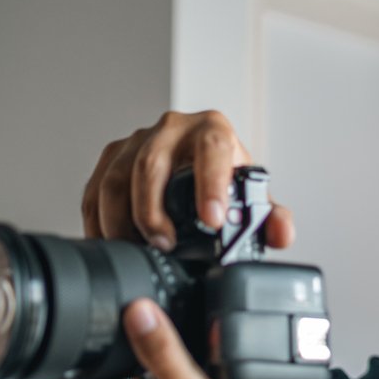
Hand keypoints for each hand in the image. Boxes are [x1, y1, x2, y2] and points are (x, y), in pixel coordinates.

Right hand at [81, 110, 295, 250]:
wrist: (197, 168)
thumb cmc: (225, 181)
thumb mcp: (250, 198)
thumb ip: (271, 218)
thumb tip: (282, 234)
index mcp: (212, 131)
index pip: (211, 149)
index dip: (210, 184)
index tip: (212, 220)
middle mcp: (172, 129)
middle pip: (151, 164)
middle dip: (153, 209)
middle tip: (164, 244)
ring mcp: (137, 140)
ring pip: (116, 176)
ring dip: (121, 218)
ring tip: (137, 248)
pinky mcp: (112, 158)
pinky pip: (96, 189)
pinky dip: (99, 220)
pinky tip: (112, 242)